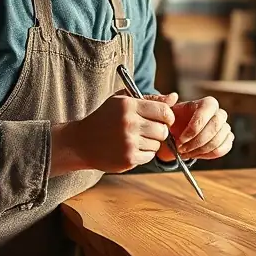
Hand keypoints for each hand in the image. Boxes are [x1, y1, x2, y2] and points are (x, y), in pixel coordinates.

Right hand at [51, 92, 177, 174]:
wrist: (81, 142)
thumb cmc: (105, 118)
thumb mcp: (123, 101)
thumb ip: (150, 98)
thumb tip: (174, 97)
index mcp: (129, 105)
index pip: (165, 111)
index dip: (167, 117)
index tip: (162, 120)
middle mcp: (129, 123)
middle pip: (164, 130)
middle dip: (159, 131)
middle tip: (147, 130)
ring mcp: (129, 142)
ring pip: (157, 144)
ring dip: (151, 143)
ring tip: (134, 139)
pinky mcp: (128, 158)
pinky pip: (149, 156)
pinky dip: (144, 154)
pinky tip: (130, 148)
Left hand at [158, 95, 233, 161]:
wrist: (178, 134)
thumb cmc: (174, 122)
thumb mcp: (166, 112)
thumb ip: (165, 103)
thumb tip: (173, 96)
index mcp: (207, 103)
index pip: (207, 111)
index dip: (194, 127)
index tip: (180, 139)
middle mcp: (219, 113)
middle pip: (215, 127)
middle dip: (197, 141)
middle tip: (182, 149)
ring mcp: (225, 127)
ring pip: (218, 140)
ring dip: (200, 150)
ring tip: (185, 152)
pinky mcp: (227, 140)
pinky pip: (223, 149)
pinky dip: (208, 154)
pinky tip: (195, 154)